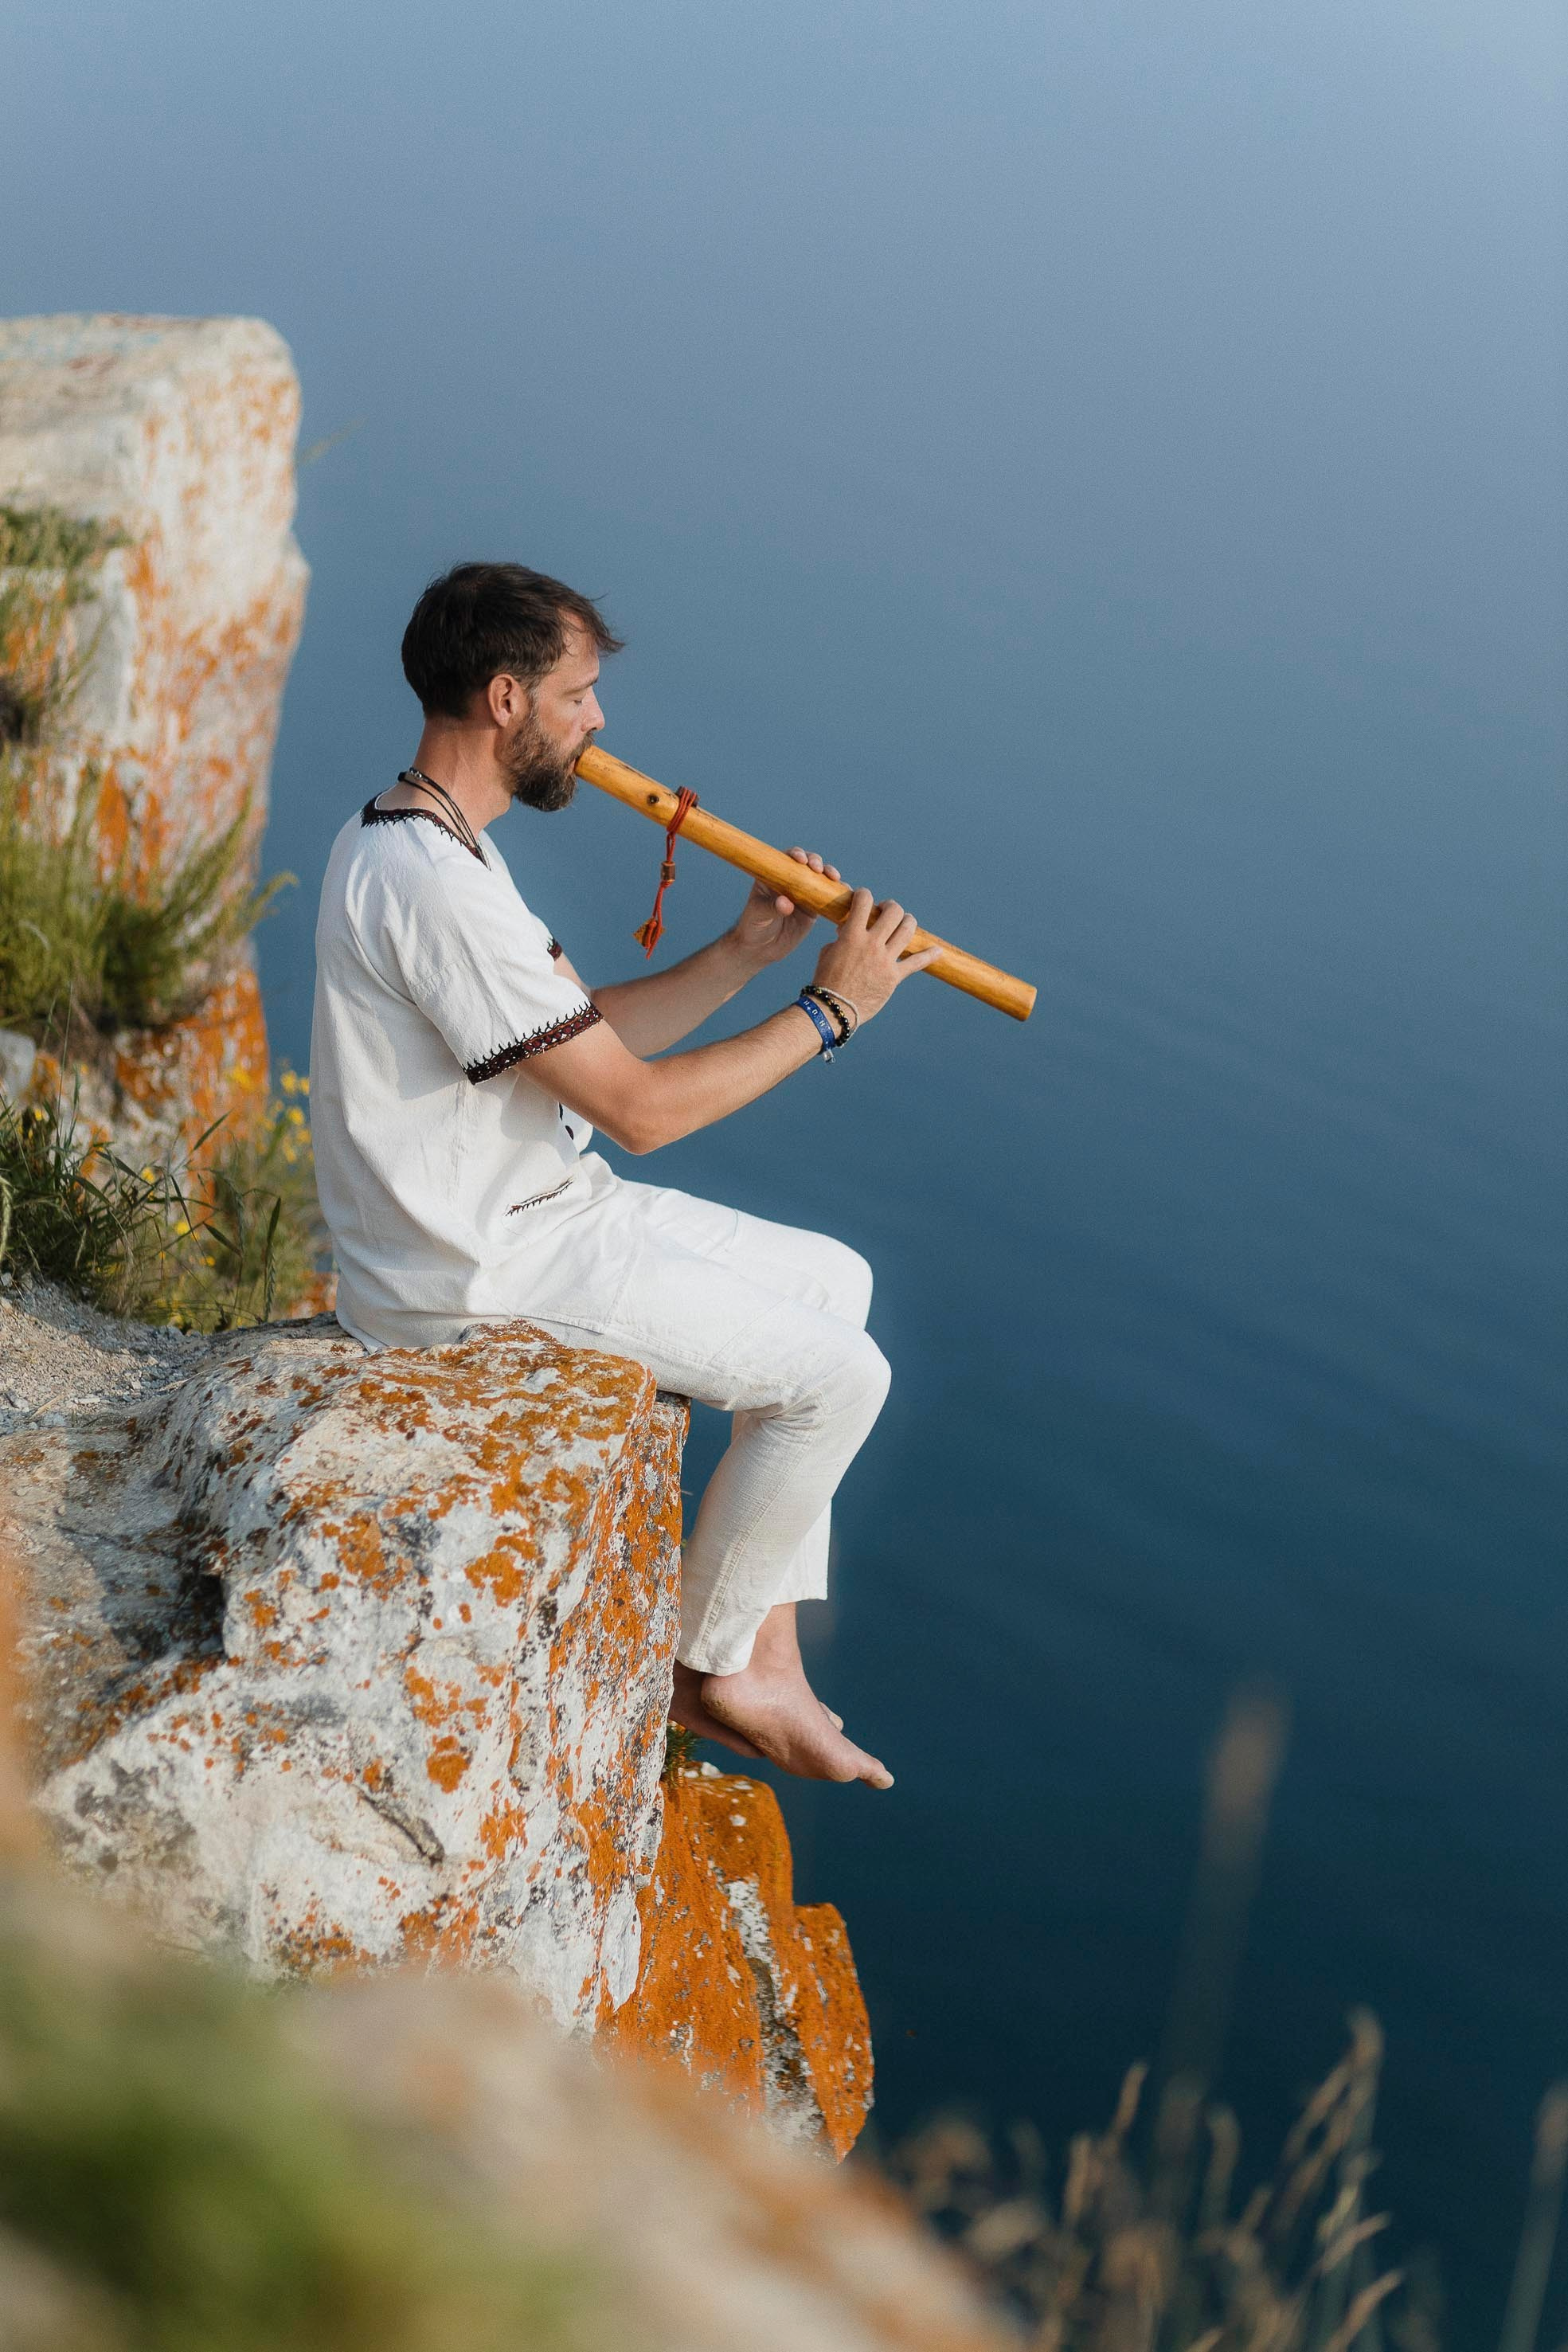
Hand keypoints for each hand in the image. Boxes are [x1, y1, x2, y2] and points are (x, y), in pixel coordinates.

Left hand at [729, 849, 839, 966]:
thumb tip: (786, 903)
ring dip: (830, 875)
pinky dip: (838, 894)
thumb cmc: (753, 927)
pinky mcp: (815, 909)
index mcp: (774, 875)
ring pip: (821, 878)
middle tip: (819, 870)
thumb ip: (771, 907)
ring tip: (834, 879)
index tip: (801, 860)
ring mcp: (805, 893)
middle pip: (808, 864)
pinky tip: (846, 893)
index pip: (787, 858)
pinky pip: (828, 898)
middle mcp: (791, 880)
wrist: (761, 949)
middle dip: (816, 862)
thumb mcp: (758, 915)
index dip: (796, 854)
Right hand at [811, 890, 939, 1023]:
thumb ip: (841, 938)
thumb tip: (847, 930)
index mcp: (852, 936)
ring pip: (907, 930)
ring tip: (905, 922)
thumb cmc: (826, 981)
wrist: (833, 1009)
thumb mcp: (828, 953)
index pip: (864, 901)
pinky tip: (938, 951)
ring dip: (908, 921)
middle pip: (893, 913)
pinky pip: (916, 963)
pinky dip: (929, 955)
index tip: (865, 898)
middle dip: (891, 907)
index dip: (865, 894)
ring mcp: (885, 960)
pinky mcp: (894, 977)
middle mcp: (871, 944)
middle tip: (887, 911)